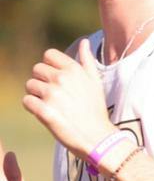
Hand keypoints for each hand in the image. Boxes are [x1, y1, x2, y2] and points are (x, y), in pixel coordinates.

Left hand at [22, 44, 114, 158]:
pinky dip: (32, 108)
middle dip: (42, 81)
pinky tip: (45, 114)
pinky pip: (27, 101)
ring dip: (37, 95)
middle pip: (36, 70)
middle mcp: (61, 79)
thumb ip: (87, 60)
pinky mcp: (44, 111)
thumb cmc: (96, 110)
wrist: (98, 138)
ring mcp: (52, 94)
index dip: (49, 67)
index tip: (57, 80)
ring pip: (30, 86)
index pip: (48, 55)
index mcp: (73, 70)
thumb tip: (84, 42)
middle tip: (55, 97)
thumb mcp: (96, 82)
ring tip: (51, 106)